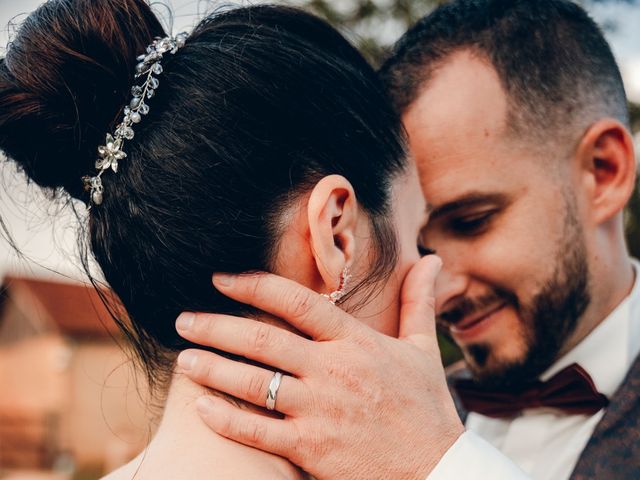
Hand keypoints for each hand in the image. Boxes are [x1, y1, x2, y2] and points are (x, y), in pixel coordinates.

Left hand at [175, 255, 463, 479]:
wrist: (437, 472)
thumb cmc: (426, 408)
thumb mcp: (423, 349)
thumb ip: (419, 301)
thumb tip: (432, 258)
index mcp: (356, 342)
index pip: (297, 302)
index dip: (253, 285)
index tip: (220, 280)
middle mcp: (334, 370)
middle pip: (262, 340)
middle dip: (216, 326)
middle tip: (183, 320)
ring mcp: (321, 411)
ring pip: (253, 383)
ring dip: (212, 368)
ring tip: (183, 360)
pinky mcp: (312, 449)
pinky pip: (258, 432)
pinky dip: (226, 419)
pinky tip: (201, 408)